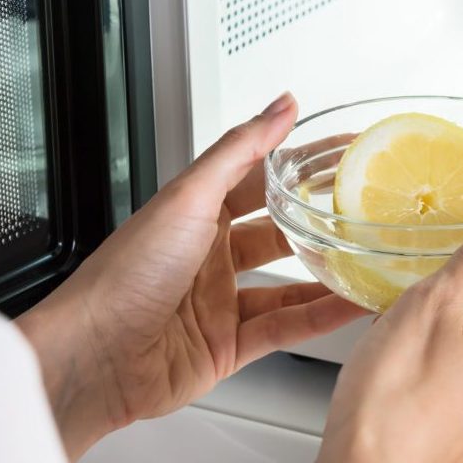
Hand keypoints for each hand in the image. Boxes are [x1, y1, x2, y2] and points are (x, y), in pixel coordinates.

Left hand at [16, 93, 367, 461]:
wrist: (94, 355)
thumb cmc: (124, 274)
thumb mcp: (189, 197)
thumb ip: (240, 151)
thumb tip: (279, 106)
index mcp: (193, 214)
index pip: (259, 179)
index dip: (301, 164)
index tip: (343, 152)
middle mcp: (208, 256)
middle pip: (279, 232)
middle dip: (320, 222)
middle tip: (365, 210)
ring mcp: (220, 302)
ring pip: (289, 283)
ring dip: (327, 274)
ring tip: (368, 261)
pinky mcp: (229, 346)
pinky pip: (287, 326)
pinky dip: (321, 317)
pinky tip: (350, 306)